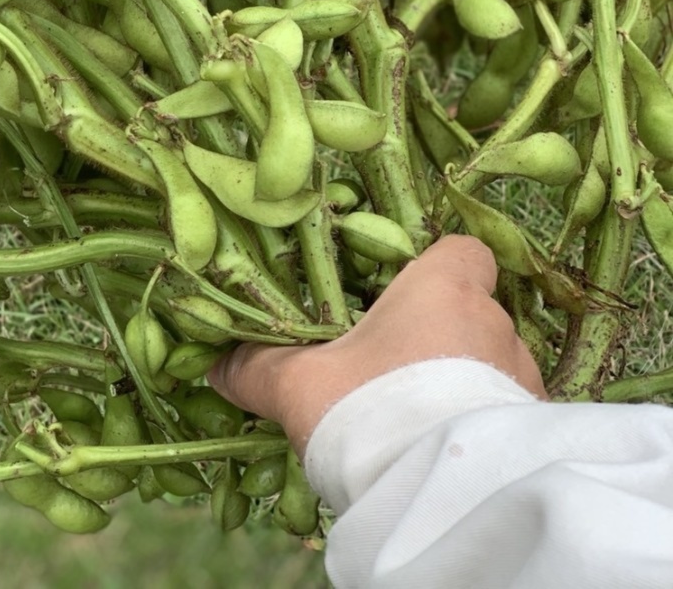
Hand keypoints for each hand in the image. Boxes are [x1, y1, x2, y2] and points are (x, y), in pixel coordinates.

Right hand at [208, 234, 546, 456]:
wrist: (441, 496)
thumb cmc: (371, 409)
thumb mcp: (299, 386)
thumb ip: (258, 369)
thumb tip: (217, 366)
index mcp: (443, 288)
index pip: (464, 251)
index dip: (438, 266)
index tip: (404, 292)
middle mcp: (493, 323)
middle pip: (473, 310)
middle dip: (440, 335)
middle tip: (395, 368)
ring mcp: (521, 378)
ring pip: (492, 364)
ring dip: (463, 381)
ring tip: (419, 416)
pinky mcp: (531, 429)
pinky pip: (506, 412)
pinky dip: (479, 422)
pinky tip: (444, 448)